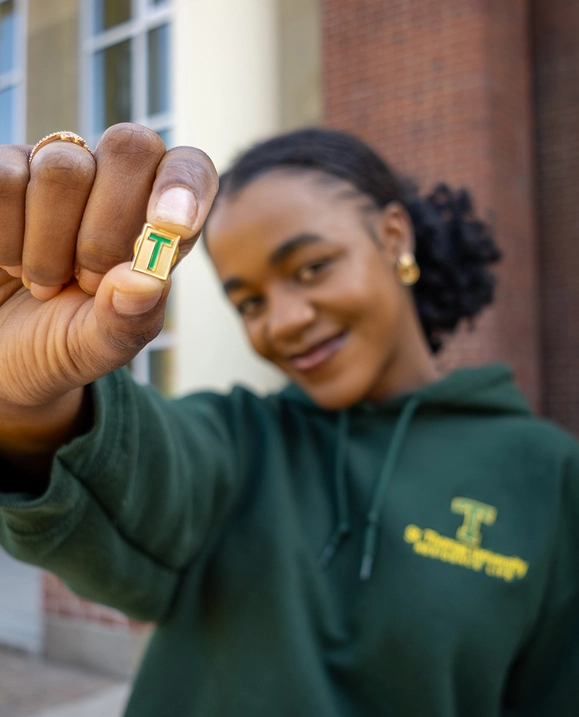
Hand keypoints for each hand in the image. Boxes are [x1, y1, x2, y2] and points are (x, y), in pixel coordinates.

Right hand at [0, 123, 217, 409]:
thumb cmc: (58, 345)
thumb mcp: (98, 348)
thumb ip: (127, 321)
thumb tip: (145, 280)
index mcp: (157, 223)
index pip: (191, 168)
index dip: (185, 185)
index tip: (172, 226)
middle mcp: (112, 184)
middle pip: (130, 147)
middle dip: (107, 229)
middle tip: (88, 282)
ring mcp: (55, 173)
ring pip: (63, 165)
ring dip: (49, 244)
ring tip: (45, 283)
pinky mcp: (3, 173)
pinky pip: (5, 175)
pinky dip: (6, 233)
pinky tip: (10, 261)